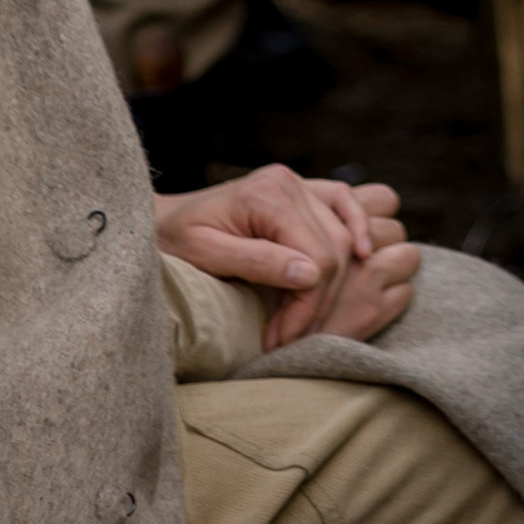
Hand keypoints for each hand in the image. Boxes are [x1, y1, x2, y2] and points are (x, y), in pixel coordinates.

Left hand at [154, 164, 419, 349]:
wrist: (161, 220)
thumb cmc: (173, 240)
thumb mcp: (204, 254)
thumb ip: (256, 261)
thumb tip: (310, 275)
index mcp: (267, 194)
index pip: (315, 256)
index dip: (306, 305)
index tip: (282, 340)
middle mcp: (289, 183)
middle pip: (333, 250)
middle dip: (316, 302)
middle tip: (289, 339)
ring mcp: (298, 183)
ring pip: (343, 236)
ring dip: (334, 283)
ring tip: (305, 320)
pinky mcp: (302, 190)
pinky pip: (346, 204)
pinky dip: (358, 228)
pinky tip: (362, 256)